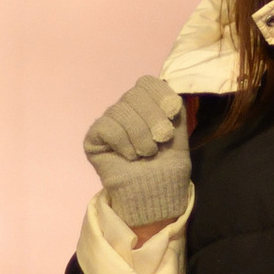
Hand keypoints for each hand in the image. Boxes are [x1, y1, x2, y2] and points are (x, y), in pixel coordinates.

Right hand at [83, 74, 191, 228]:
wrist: (156, 191)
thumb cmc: (168, 162)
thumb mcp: (179, 129)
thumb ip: (173, 103)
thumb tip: (165, 83)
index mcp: (146, 104)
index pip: (147, 83)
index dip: (160, 95)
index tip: (172, 114)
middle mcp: (125, 109)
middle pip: (134, 94)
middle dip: (153, 119)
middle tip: (160, 141)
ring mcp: (108, 122)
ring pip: (121, 110)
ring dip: (140, 135)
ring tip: (147, 153)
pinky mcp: (94, 138)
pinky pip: (107, 127)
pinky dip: (123, 142)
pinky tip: (130, 156)